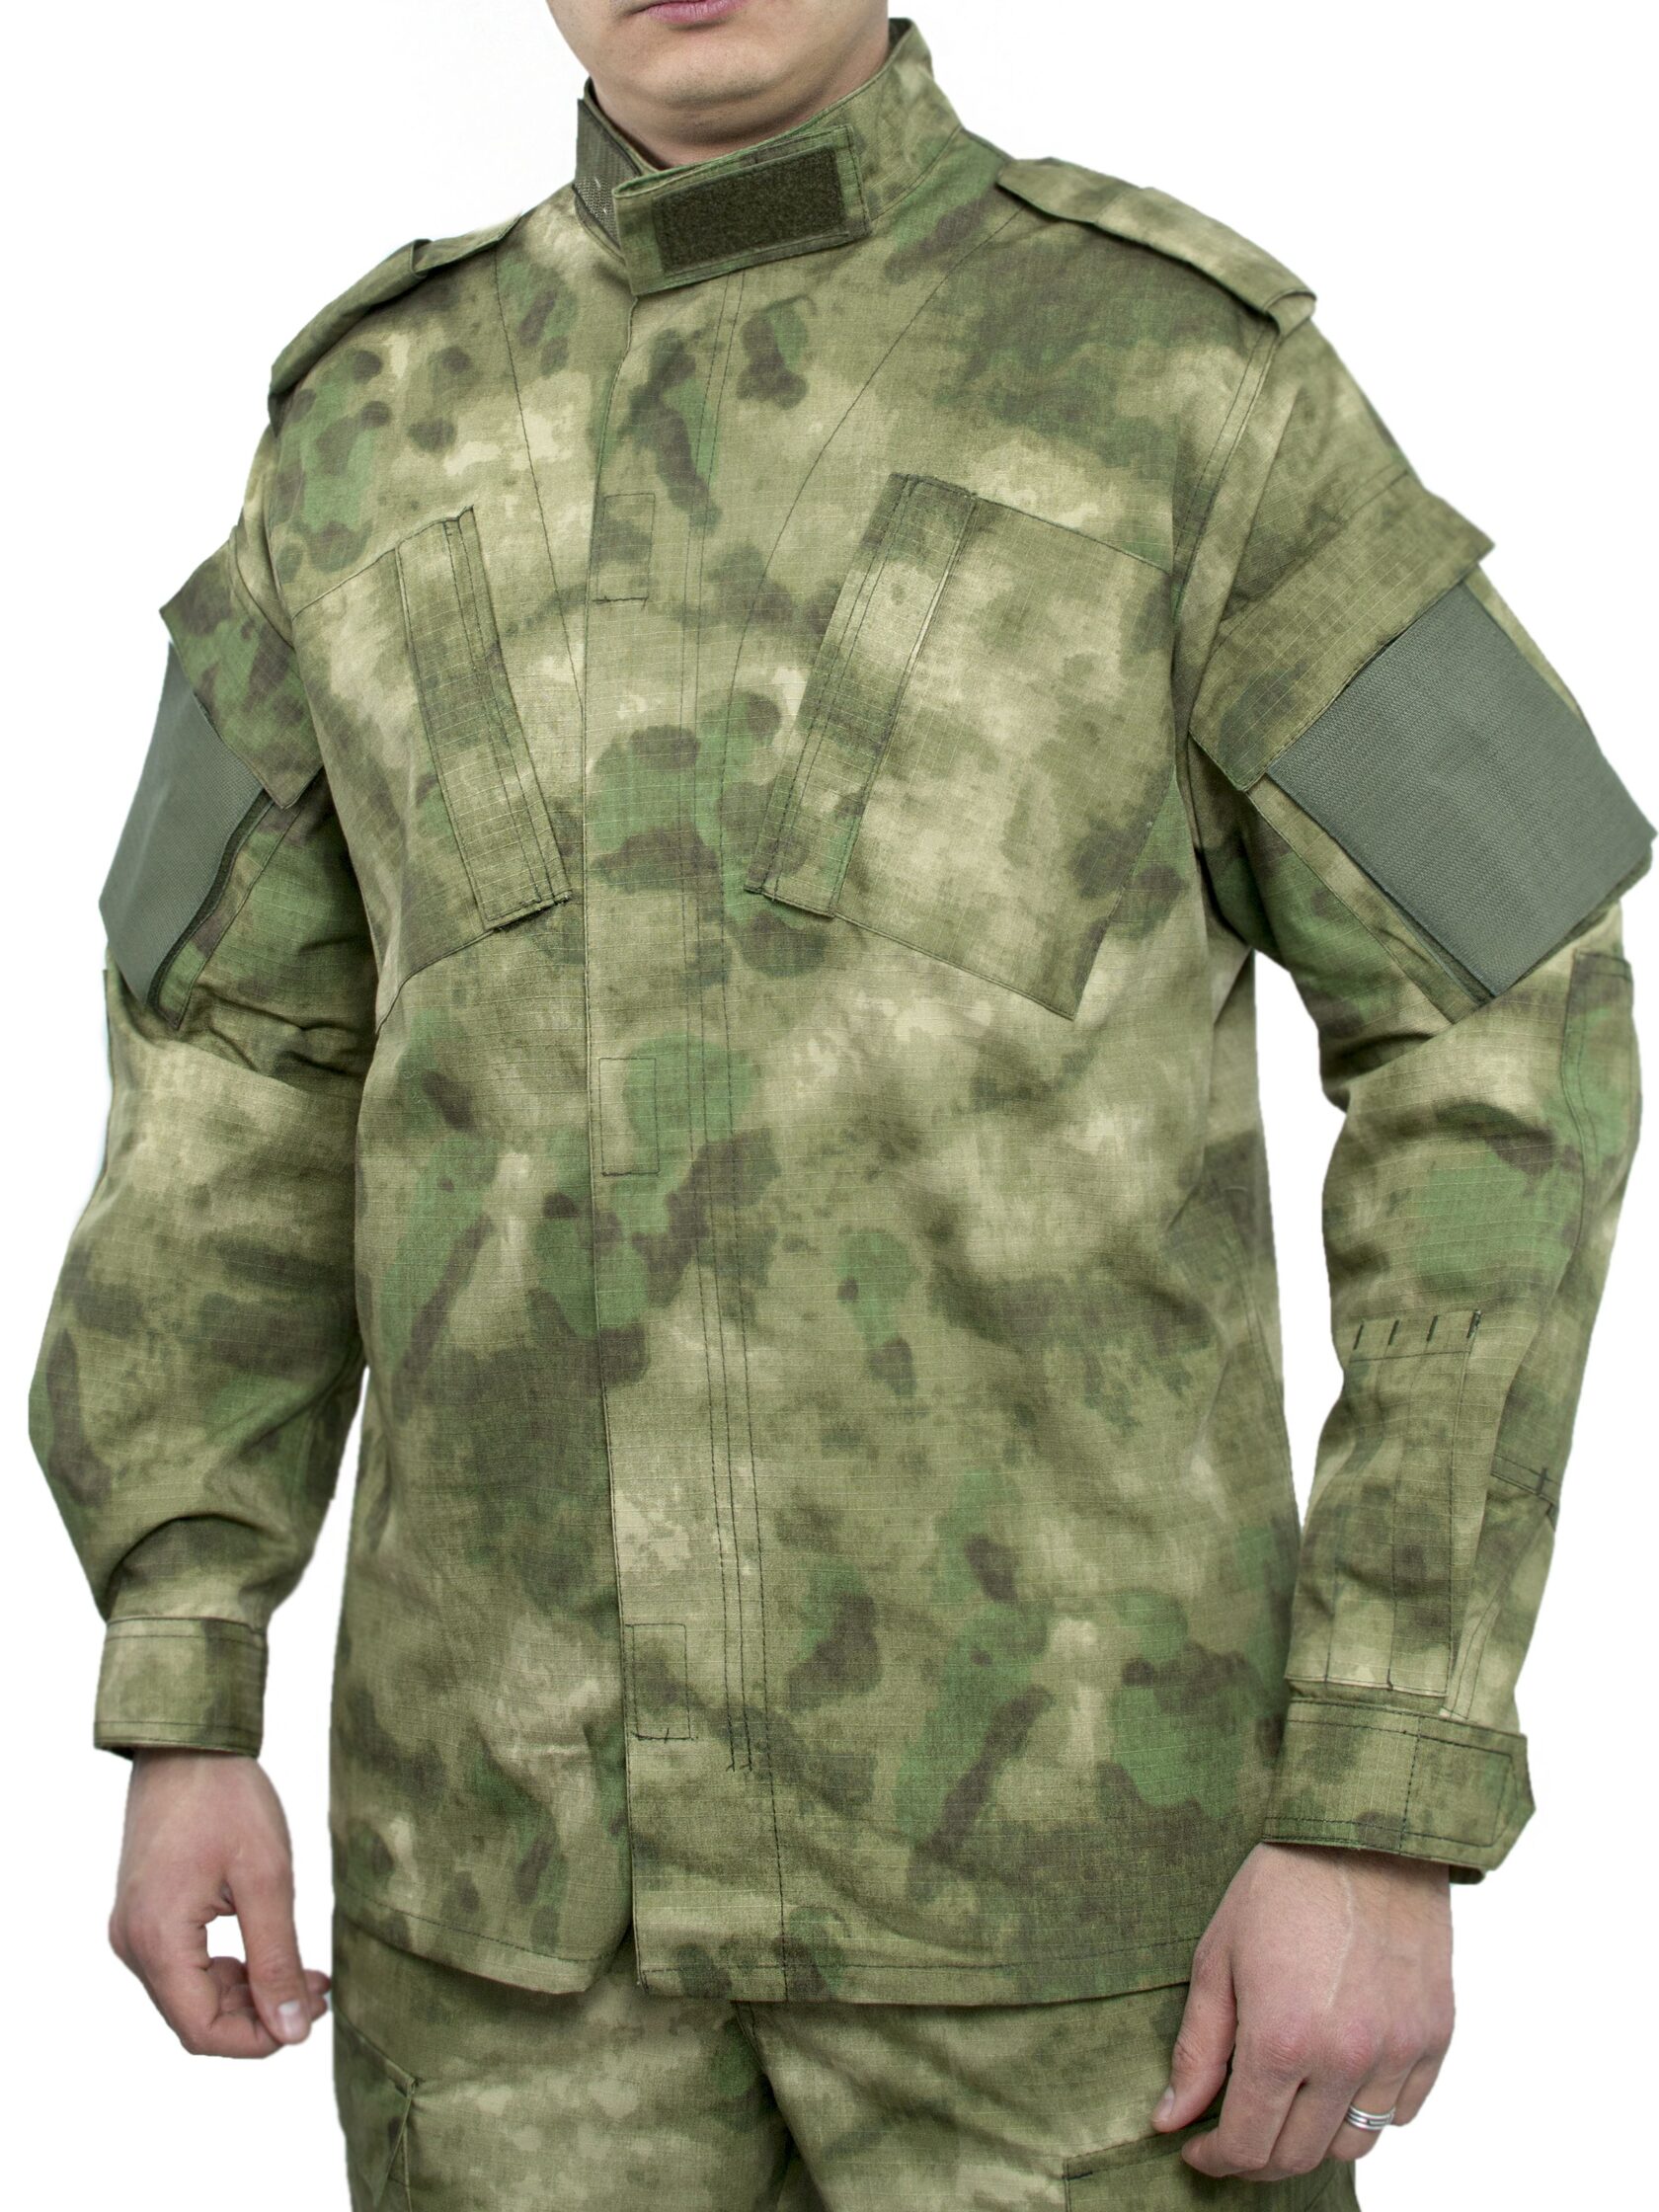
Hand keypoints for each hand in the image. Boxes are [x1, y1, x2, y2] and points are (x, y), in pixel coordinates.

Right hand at [107, 1748, 329, 2057]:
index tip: (309, 2017)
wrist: (186, 1745)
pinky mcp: (145, 1915)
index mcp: (157, 1941)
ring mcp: (134, 1931)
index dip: (259, 2039)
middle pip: (196, 2018)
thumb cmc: (227, 1800)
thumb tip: (291, 2032)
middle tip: (320, 1990)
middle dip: (260, 2014)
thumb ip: (277, 1959)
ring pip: (192, 1995)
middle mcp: (134, 1945)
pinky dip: (229, 1969)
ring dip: (248, 1992)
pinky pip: (184, 1965)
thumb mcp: (266, 1878)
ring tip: (306, 1973)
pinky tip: (271, 1952)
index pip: (202, 2032)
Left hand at [1153, 1840, 1453, 2181]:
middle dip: (1257, 2156)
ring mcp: (1398, 2052)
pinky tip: (1338, 2076)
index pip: (1248, 2145)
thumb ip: (1197, 2049)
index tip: (1196, 2147)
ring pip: (1354, 2144)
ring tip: (1287, 2102)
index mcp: (1283, 2039)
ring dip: (1313, 2138)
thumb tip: (1171, 2120)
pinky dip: (1367, 2109)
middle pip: (1300, 2156)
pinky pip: (1401, 2112)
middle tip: (1234, 2128)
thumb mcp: (1217, 1957)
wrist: (1364, 1833)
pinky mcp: (1435, 2038)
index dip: (1215, 2158)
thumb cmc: (1281, 1886)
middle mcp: (1346, 2058)